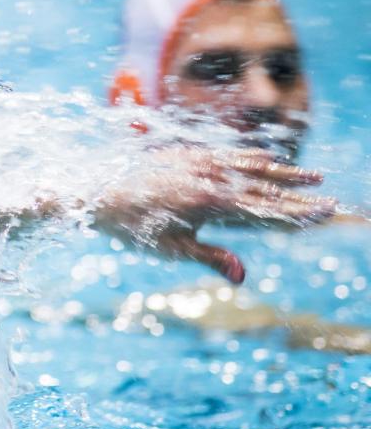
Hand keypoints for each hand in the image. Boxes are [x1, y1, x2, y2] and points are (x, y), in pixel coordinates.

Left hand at [90, 148, 336, 283]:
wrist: (96, 192)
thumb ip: (211, 258)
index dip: (296, 215)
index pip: (263, 211)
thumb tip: (244, 276)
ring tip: (315, 177)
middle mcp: (208, 178)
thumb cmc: (132, 228)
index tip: (324, 216)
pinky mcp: (187, 153)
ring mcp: (199, 162)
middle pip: (265, 189)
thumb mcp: (170, 249)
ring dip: (284, 173)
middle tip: (331, 203)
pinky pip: (229, 153)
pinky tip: (269, 159)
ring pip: (251, 166)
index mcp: (208, 204)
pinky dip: (253, 157)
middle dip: (300, 198)